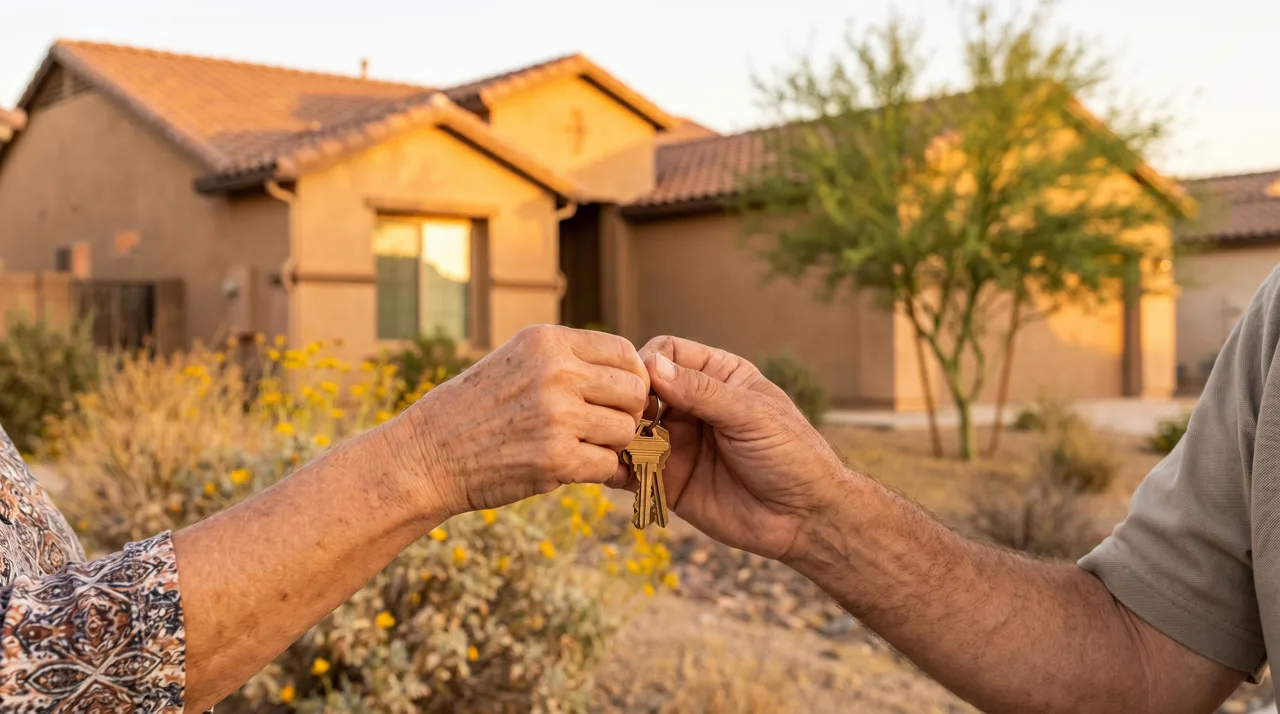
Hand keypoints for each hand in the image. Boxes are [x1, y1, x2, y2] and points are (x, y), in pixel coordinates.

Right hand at [389, 325, 648, 517]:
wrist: (428, 454)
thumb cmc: (476, 409)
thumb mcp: (518, 360)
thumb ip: (569, 360)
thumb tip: (634, 374)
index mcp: (548, 342)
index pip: (623, 351)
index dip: (632, 377)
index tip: (619, 397)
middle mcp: (556, 372)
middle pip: (634, 391)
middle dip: (626, 412)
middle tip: (604, 427)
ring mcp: (558, 416)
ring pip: (625, 430)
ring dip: (611, 445)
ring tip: (582, 446)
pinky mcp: (556, 459)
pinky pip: (607, 465)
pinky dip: (597, 471)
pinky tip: (572, 467)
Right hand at [631, 336, 845, 559]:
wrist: (805, 518)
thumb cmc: (791, 455)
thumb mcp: (750, 415)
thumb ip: (702, 392)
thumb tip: (653, 365)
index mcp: (717, 376)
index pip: (668, 352)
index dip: (649, 362)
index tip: (643, 384)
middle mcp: (692, 405)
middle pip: (642, 389)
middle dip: (627, 400)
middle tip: (627, 419)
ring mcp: (678, 442)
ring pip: (630, 428)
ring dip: (616, 432)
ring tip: (617, 444)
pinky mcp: (668, 480)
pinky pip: (631, 469)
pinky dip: (614, 467)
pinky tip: (611, 470)